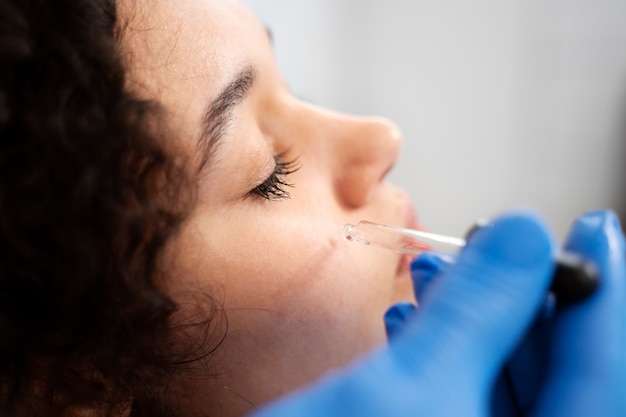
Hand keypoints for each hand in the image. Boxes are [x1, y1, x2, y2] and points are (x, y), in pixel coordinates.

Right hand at [391, 210, 625, 416]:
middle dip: (518, 293)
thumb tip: (521, 238)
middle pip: (554, 367)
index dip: (604, 293)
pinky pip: (461, 389)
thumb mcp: (414, 384)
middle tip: (496, 244)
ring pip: (501, 374)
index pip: (605, 374)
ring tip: (433, 270)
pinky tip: (409, 315)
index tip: (594, 227)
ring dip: (470, 313)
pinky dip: (440, 346)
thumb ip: (475, 310)